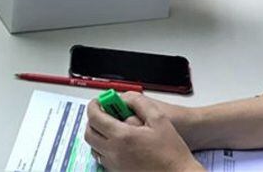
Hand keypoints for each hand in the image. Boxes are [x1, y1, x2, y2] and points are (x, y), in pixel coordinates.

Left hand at [85, 93, 202, 171]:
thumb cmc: (172, 150)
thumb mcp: (159, 118)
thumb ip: (138, 102)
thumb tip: (123, 98)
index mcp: (122, 137)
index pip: (95, 118)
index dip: (94, 106)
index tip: (98, 102)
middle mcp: (114, 153)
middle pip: (89, 134)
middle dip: (93, 120)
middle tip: (104, 114)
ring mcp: (115, 166)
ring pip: (94, 148)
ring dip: (98, 135)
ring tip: (112, 128)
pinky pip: (104, 159)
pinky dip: (105, 149)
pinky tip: (120, 143)